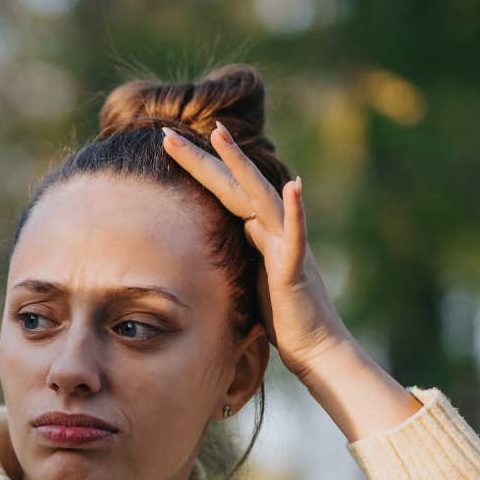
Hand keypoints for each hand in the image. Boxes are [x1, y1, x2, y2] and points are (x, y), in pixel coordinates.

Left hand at [160, 123, 349, 380]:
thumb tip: (232, 229)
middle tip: (166, 133)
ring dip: (241, 166)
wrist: (314, 347)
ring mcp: (286, 244)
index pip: (220, 191)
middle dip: (201, 157)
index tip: (165, 144)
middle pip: (233, 185)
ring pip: (262, 197)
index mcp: (256, 231)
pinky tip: (295, 186)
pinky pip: (297, 237)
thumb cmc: (282, 315)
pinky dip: (296, 212)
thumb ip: (243, 248)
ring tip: (220, 135)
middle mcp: (272, 228)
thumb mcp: (250, 275)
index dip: (195, 167)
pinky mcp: (296, 268)